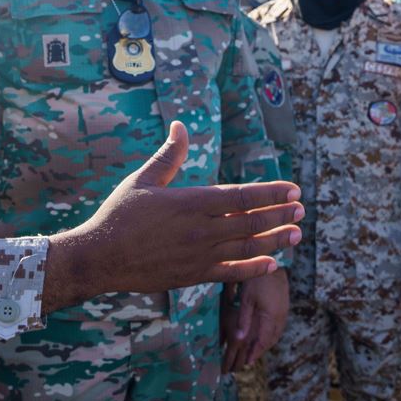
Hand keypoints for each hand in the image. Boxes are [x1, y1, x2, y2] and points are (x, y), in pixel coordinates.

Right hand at [43, 122, 303, 310]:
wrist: (99, 257)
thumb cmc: (119, 214)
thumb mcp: (143, 179)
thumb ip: (168, 155)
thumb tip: (180, 125)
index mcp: (191, 201)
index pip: (241, 195)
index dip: (270, 192)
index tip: (292, 189)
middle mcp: (200, 229)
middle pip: (251, 222)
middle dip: (280, 214)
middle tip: (302, 210)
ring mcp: (199, 255)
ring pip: (246, 247)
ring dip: (275, 240)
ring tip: (296, 234)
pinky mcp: (192, 275)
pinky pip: (231, 273)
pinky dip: (253, 268)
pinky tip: (272, 264)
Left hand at [221, 269, 289, 372]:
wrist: (275, 261)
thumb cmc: (257, 279)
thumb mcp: (246, 299)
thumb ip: (244, 320)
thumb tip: (239, 339)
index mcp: (271, 318)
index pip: (264, 342)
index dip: (255, 353)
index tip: (247, 362)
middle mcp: (281, 317)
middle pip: (272, 339)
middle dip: (261, 350)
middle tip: (250, 358)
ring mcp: (284, 310)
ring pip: (277, 332)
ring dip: (267, 342)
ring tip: (256, 348)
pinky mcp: (285, 304)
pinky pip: (279, 324)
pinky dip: (271, 333)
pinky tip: (264, 332)